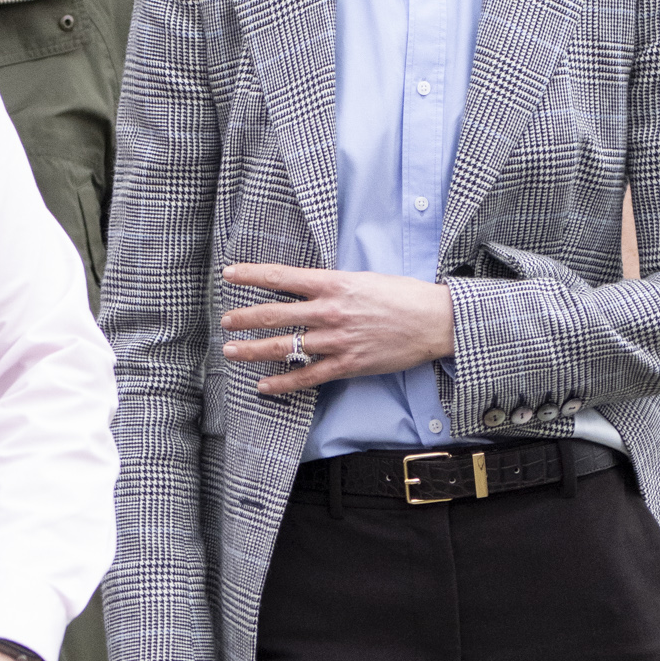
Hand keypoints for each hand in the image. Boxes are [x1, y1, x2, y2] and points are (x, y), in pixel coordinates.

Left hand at [223, 263, 453, 394]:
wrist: (434, 321)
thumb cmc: (403, 296)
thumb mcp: (364, 279)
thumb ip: (333, 285)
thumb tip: (308, 288)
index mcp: (333, 283)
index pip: (281, 277)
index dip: (251, 275)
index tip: (229, 275)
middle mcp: (330, 311)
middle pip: (274, 314)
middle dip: (244, 318)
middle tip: (225, 322)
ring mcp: (337, 340)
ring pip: (285, 347)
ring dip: (253, 350)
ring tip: (232, 351)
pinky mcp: (348, 364)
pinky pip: (308, 376)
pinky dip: (282, 382)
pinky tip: (263, 386)